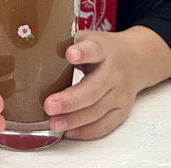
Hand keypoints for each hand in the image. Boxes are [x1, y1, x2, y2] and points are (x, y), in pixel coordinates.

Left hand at [43, 25, 170, 139]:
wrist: (137, 60)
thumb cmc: (103, 49)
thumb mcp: (88, 38)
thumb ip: (66, 41)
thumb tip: (33, 44)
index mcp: (103, 50)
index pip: (94, 50)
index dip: (83, 53)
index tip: (69, 54)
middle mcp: (113, 73)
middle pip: (93, 89)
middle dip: (70, 100)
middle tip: (49, 105)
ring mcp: (119, 94)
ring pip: (97, 111)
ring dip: (74, 120)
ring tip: (53, 124)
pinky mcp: (122, 111)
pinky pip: (105, 125)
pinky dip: (86, 131)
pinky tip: (69, 132)